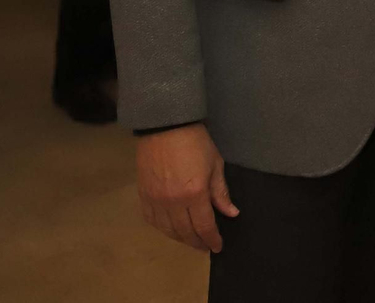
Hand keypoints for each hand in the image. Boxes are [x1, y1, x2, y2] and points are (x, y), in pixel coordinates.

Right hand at [135, 123, 237, 252]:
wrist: (165, 127)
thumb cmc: (196, 143)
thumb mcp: (215, 165)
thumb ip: (221, 192)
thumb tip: (231, 213)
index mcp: (194, 194)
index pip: (204, 226)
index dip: (212, 239)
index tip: (217, 247)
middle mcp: (172, 202)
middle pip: (185, 232)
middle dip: (197, 242)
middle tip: (205, 246)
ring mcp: (155, 200)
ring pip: (167, 230)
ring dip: (180, 238)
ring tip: (191, 240)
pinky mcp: (143, 195)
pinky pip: (151, 220)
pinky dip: (162, 228)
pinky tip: (170, 229)